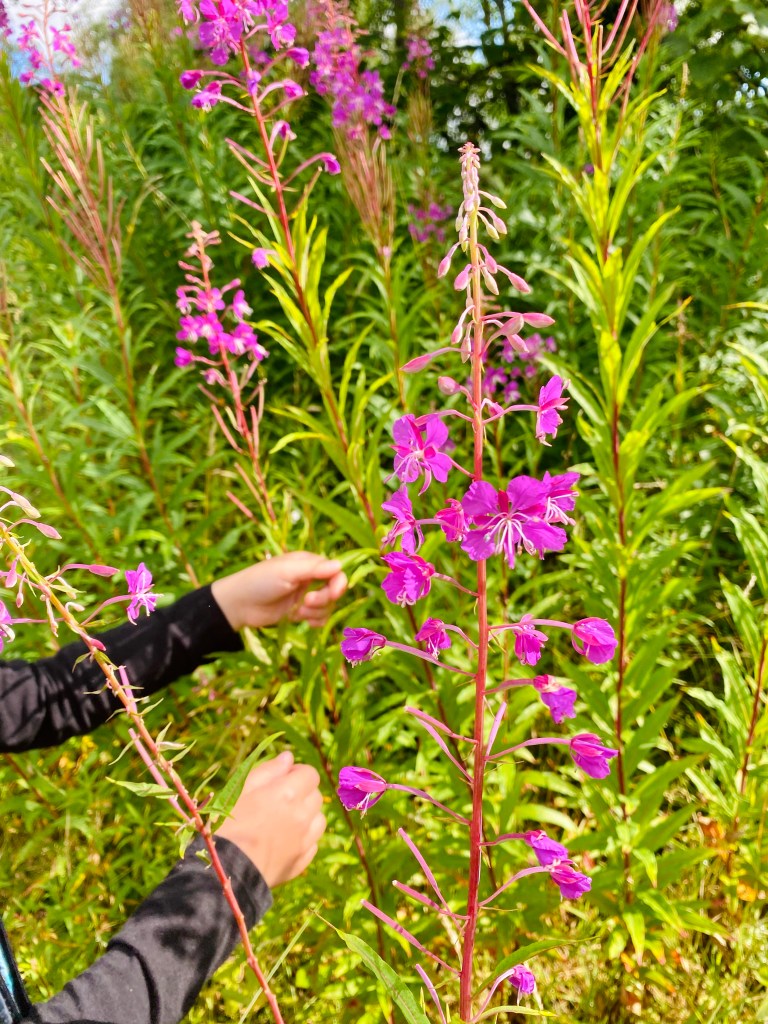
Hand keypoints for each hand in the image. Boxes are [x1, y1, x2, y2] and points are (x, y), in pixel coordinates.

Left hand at [211, 551, 346, 630]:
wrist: (239, 605)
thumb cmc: (260, 581)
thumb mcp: (286, 572)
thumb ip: (313, 569)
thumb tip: (340, 565)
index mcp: (308, 563)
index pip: (335, 572)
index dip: (338, 583)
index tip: (333, 593)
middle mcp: (309, 579)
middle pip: (334, 590)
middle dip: (324, 599)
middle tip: (306, 602)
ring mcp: (305, 596)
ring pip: (327, 606)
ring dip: (316, 611)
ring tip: (298, 611)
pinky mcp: (300, 612)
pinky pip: (319, 618)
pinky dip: (315, 621)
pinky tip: (303, 621)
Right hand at [216, 751, 325, 887]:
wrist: (224, 871)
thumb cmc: (226, 826)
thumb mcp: (240, 791)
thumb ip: (268, 771)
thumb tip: (288, 757)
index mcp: (287, 794)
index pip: (310, 774)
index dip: (297, 774)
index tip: (283, 779)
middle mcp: (301, 815)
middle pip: (315, 796)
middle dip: (302, 794)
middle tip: (279, 801)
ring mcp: (304, 841)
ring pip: (318, 820)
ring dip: (306, 817)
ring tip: (283, 822)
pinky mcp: (301, 862)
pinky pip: (312, 844)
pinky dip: (303, 840)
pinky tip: (284, 842)